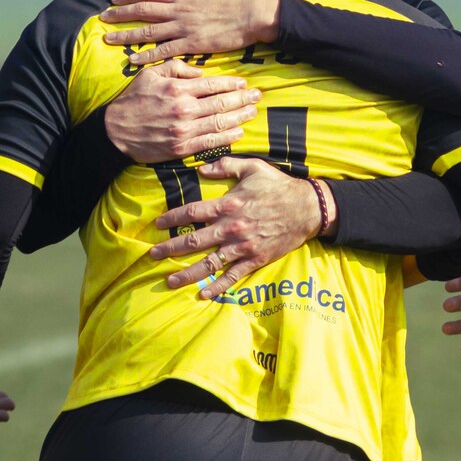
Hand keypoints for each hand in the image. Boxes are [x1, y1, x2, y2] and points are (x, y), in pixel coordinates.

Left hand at [100, 0, 280, 62]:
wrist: (254, 16)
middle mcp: (179, 11)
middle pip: (142, 10)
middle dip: (120, 14)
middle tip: (102, 18)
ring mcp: (185, 28)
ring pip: (148, 31)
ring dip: (126, 35)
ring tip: (109, 39)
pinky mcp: (193, 44)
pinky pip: (165, 50)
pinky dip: (147, 55)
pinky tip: (133, 59)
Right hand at [105, 57, 260, 162]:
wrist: (114, 131)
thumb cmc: (133, 100)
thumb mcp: (150, 74)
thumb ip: (176, 68)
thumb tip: (200, 72)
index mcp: (178, 89)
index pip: (213, 85)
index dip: (232, 84)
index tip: (244, 84)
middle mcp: (184, 109)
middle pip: (222, 103)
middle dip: (243, 99)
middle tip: (258, 96)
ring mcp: (184, 130)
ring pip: (220, 123)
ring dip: (240, 117)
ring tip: (253, 112)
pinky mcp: (182, 148)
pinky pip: (211, 143)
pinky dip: (227, 138)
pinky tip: (239, 133)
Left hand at [148, 156, 328, 298]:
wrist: (308, 208)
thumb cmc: (279, 186)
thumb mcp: (253, 167)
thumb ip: (225, 166)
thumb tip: (200, 168)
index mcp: (228, 205)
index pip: (192, 212)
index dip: (172, 218)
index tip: (158, 224)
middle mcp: (231, 228)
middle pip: (194, 240)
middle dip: (170, 249)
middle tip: (152, 255)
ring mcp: (243, 246)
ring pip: (209, 263)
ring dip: (187, 274)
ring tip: (169, 281)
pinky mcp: (255, 259)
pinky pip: (233, 276)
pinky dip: (217, 286)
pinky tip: (203, 294)